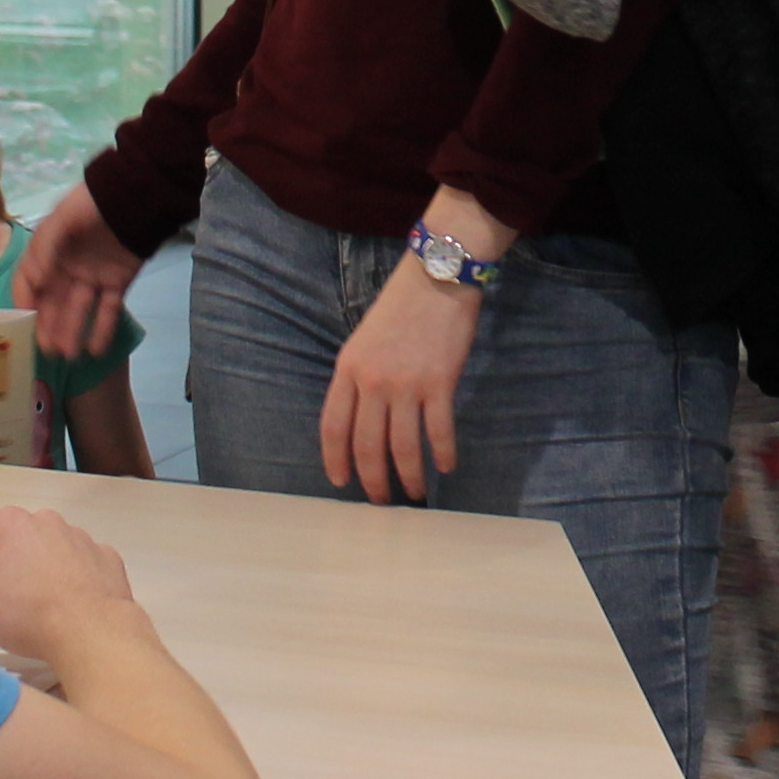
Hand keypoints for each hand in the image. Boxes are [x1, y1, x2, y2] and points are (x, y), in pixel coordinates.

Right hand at [0, 504, 146, 661]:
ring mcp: (82, 537)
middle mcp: (48, 520)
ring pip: (50, 556)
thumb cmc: (25, 613)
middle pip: (16, 548)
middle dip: (10, 573)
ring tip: (41, 613)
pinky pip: (82, 568)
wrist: (90, 630)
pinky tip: (70, 609)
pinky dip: (74, 583)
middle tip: (10, 609)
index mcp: (11, 523)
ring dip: (42, 577)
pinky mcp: (106, 557)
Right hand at [18, 185, 142, 358]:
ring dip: (73, 333)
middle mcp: (68, 269)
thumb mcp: (62, 218)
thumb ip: (45, 248)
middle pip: (54, 303)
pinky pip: (108, 310)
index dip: (26, 303)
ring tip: (69, 356)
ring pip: (79, 311)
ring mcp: (93, 277)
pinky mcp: (118, 282)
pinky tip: (95, 350)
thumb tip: (37, 281)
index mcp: (49, 253)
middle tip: (48, 351)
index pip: (30, 283)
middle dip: (50, 327)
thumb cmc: (93, 202)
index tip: (25, 322)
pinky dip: (102, 330)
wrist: (137, 194)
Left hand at [325, 242, 488, 500]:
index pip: (333, 427)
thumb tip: (362, 421)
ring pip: (402, 446)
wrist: (437, 276)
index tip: (341, 483)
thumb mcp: (364, 340)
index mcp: (348, 368)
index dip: (335, 460)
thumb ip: (358, 378)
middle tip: (380, 502)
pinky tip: (446, 466)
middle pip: (366, 444)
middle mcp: (372, 380)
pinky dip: (442, 453)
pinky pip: (438, 430)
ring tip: (415, 495)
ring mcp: (406, 383)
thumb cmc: (401, 306)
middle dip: (373, 480)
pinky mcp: (439, 382)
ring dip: (408, 476)